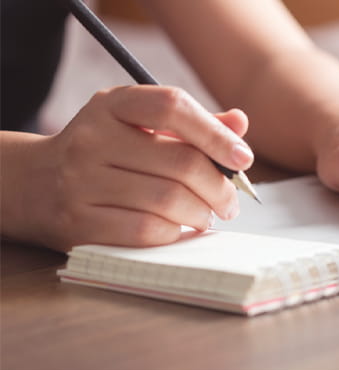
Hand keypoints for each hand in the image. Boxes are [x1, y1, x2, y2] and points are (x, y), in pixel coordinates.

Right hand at [2, 85, 252, 250]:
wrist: (33, 184)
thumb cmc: (104, 152)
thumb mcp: (138, 125)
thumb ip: (190, 124)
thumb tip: (239, 124)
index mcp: (112, 105)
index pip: (172, 106)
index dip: (216, 133)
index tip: (243, 157)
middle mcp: (92, 138)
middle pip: (180, 162)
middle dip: (219, 187)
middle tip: (230, 202)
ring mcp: (81, 181)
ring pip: (168, 200)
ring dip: (201, 213)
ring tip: (207, 215)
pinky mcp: (78, 222)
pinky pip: (146, 231)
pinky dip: (174, 233)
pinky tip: (179, 229)